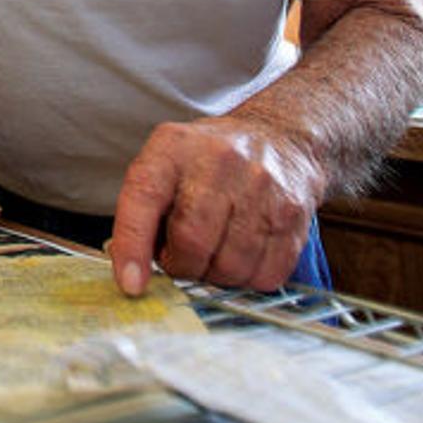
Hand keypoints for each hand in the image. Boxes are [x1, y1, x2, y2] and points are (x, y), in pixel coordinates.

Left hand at [109, 117, 325, 294]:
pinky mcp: (293, 216)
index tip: (130, 284)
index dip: (133, 244)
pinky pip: (264, 275)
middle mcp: (218, 162)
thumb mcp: (163, 163)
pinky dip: (246, 278)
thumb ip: (140, 209)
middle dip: (180, 265)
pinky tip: (240, 254)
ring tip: (211, 250)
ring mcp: (261, 188)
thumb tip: (130, 269)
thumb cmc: (206, 161)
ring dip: (214, 274)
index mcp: (172, 148)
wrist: (276, 138)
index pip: (144, 195)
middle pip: (191, 241)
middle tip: (180, 256)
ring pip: (230, 266)